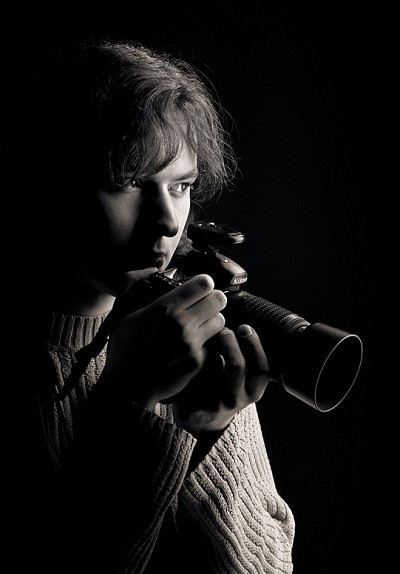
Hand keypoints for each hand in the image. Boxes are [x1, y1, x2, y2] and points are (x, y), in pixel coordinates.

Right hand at [96, 270, 227, 409]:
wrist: (129, 387)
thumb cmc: (125, 349)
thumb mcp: (124, 312)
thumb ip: (136, 284)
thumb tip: (153, 268)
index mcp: (165, 308)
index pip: (203, 284)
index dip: (203, 283)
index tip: (199, 287)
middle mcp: (182, 324)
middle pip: (218, 299)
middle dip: (212, 299)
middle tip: (204, 304)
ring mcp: (193, 344)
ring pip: (220, 320)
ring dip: (213, 319)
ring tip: (201, 324)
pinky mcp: (199, 361)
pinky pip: (214, 343)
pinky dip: (208, 341)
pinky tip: (195, 345)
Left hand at [172, 324, 270, 436]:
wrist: (202, 418)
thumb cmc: (223, 387)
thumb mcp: (241, 378)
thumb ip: (243, 355)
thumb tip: (239, 322)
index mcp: (253, 390)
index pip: (262, 368)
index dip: (254, 345)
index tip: (245, 326)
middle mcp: (237, 399)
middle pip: (237, 367)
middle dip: (230, 343)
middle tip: (223, 329)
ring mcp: (215, 404)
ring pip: (212, 372)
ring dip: (209, 351)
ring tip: (205, 337)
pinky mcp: (194, 406)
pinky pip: (192, 379)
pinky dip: (191, 362)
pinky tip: (188, 350)